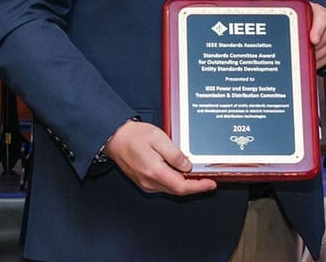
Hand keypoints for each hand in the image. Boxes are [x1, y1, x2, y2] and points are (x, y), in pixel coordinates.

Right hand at [102, 119, 217, 195]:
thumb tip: (187, 166)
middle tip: (208, 178)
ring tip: (197, 174)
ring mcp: (146, 183)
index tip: (211, 184)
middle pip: (178, 190)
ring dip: (185, 183)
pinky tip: (181, 172)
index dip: (199, 187)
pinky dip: (175, 181)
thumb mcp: (158, 138)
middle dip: (195, 186)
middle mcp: (150, 182)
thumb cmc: (133, 136)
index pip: (182, 186)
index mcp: (154, 172)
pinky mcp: (144, 182)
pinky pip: (164, 185)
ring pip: (171, 188)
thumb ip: (174, 154)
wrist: (114, 137)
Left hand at [272, 0, 325, 68]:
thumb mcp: (298, 4)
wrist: (322, 17)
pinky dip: (323, 60)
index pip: (322, 20)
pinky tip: (314, 63)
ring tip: (305, 60)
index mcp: (320, 11)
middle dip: (314, 48)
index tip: (313, 39)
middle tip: (303, 54)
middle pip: (324, 37)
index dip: (318, 30)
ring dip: (317, 56)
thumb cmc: (309, 12)